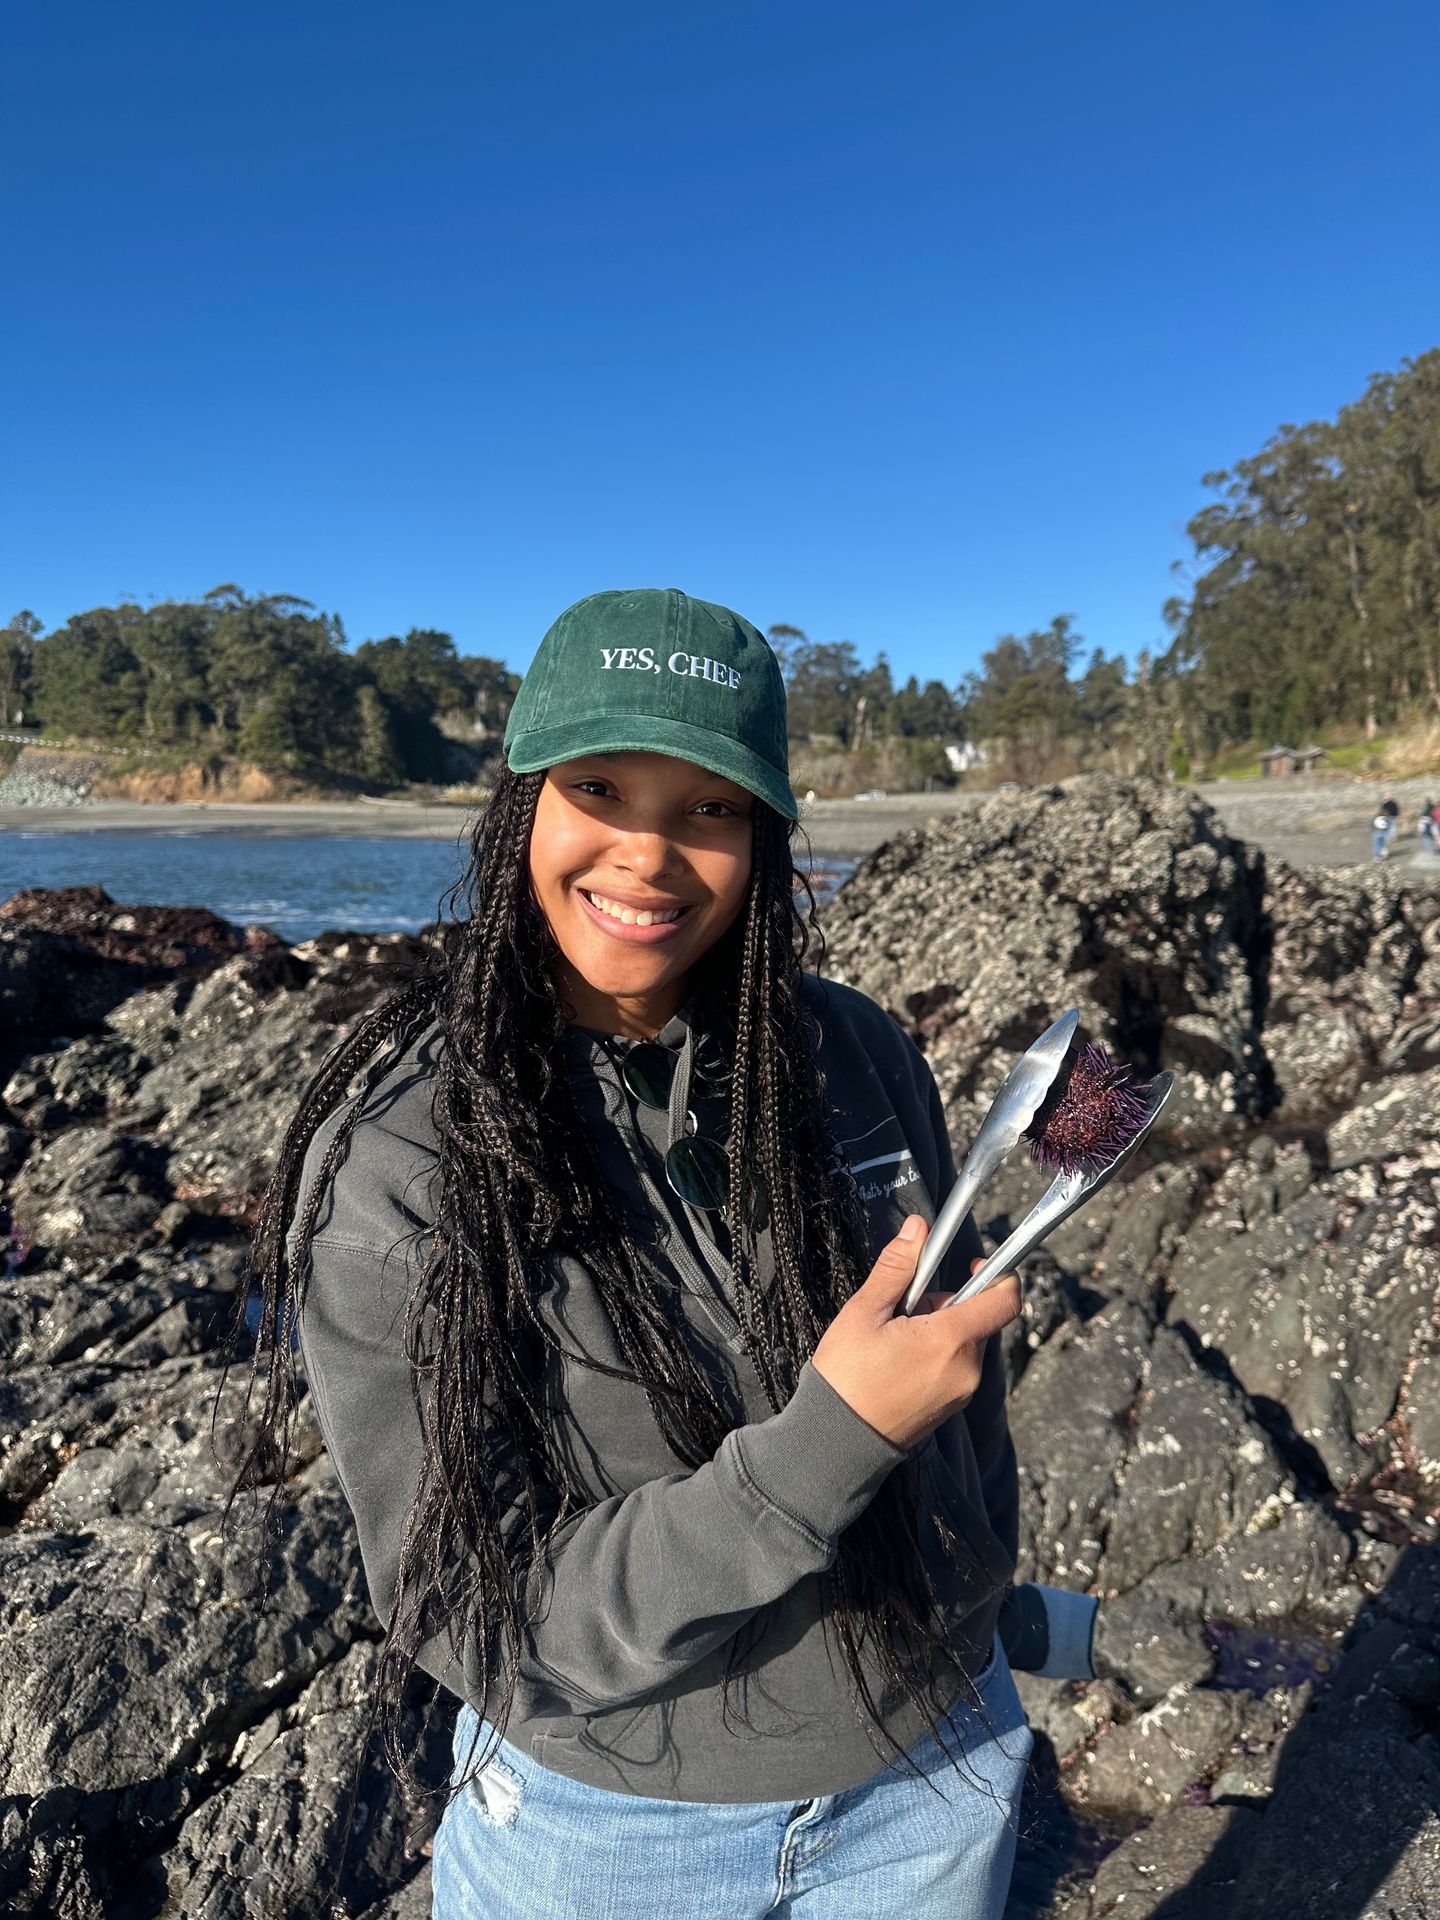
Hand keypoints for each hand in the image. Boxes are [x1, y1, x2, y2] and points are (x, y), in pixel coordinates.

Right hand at [811, 1217, 1019, 1450]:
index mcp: (950, 1341)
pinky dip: (936, 1354)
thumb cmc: (846, 1377)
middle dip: (946, 1303)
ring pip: (965, 1341)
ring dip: (940, 1329)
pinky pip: (956, 1366)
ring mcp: (962, 1392)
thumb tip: (918, 1228)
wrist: (836, 1443)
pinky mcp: (952, 1407)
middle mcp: (967, 1369)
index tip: (972, 1263)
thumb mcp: (864, 1313)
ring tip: (894, 1341)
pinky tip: (899, 1362)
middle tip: (902, 1311)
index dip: (998, 1274)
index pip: (1005, 1300)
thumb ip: (896, 1269)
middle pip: (977, 1317)